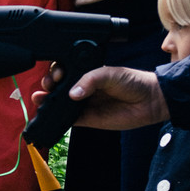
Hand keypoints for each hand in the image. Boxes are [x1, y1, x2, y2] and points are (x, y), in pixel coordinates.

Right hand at [32, 65, 169, 130]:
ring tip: (39, 100)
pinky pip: (69, 120)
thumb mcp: (109, 74)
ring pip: (60, 104)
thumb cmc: (133, 81)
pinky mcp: (88, 120)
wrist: (150, 101)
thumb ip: (89, 81)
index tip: (55, 75)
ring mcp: (85, 104)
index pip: (65, 70)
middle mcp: (84, 88)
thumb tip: (72, 94)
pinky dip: (59, 119)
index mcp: (87, 72)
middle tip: (47, 86)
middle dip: (48, 86)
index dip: (56, 72)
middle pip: (59, 87)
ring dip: (47, 102)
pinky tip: (50, 116)